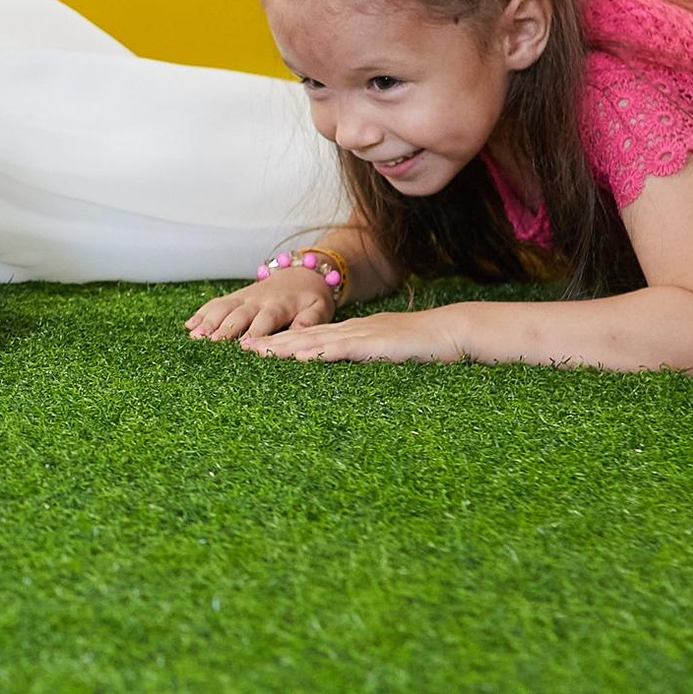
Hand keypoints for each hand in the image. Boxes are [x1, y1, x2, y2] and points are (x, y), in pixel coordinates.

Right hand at [186, 269, 333, 342]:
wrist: (304, 271)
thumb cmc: (313, 297)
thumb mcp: (320, 309)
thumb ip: (310, 321)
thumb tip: (298, 334)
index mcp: (280, 306)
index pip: (265, 320)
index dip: (254, 333)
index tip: (243, 347)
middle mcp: (258, 300)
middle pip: (238, 315)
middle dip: (224, 329)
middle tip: (209, 344)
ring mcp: (244, 297)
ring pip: (222, 308)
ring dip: (207, 322)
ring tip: (193, 337)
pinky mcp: (236, 297)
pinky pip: (216, 303)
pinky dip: (202, 313)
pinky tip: (189, 326)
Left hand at [244, 307, 466, 364]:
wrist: (450, 332)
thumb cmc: (423, 346)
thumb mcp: (385, 350)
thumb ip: (364, 355)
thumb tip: (343, 363)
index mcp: (353, 332)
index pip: (310, 336)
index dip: (282, 341)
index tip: (257, 348)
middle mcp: (351, 330)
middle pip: (304, 335)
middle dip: (272, 343)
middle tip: (242, 349)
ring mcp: (362, 335)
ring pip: (315, 340)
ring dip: (284, 347)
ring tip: (257, 353)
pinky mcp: (374, 345)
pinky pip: (341, 349)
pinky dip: (318, 353)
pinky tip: (299, 358)